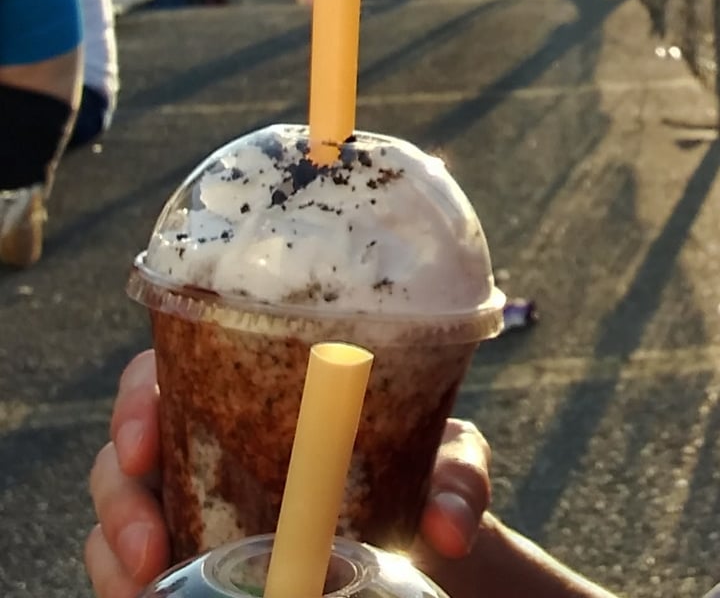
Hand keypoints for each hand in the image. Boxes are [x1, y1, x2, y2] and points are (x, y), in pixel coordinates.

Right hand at [85, 351, 492, 597]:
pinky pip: (135, 564)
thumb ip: (455, 480)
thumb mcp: (447, 461)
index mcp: (256, 391)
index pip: (172, 373)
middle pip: (130, 447)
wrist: (420, 537)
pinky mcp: (194, 553)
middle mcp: (214, 439)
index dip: (139, 400)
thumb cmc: (423, 473)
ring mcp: (196, 498)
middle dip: (121, 493)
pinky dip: (129, 584)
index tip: (145, 442)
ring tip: (142, 587)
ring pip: (120, 510)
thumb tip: (447, 530)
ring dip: (115, 551)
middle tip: (146, 544)